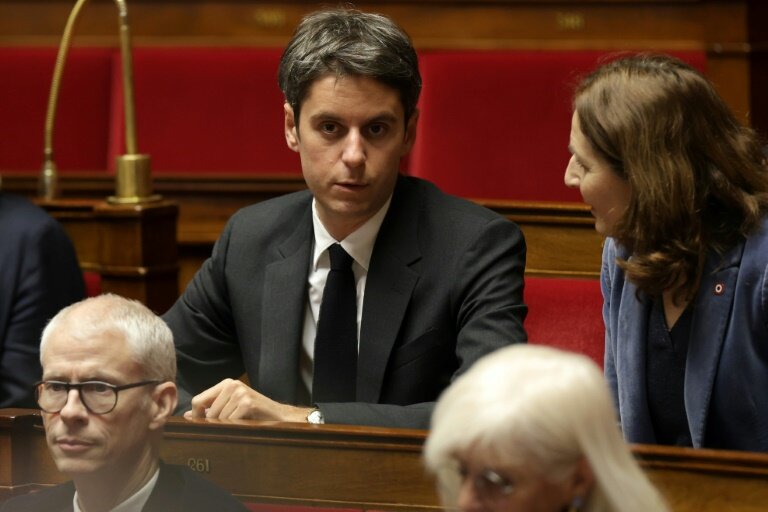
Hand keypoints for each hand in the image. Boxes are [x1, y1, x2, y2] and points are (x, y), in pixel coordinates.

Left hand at [184, 378, 311, 421]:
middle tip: (227, 429)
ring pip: (218, 419)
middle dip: (213, 425)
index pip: (198, 400)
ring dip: (227, 427)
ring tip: (240, 426)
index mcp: (226, 384)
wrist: (280, 417)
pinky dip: (235, 428)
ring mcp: (240, 392)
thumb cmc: (254, 414)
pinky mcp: (247, 402)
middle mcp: (232, 384)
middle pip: (207, 413)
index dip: (195, 416)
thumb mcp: (231, 408)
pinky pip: (230, 421)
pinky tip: (246, 425)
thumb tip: (187, 415)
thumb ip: (210, 409)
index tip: (200, 427)